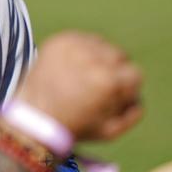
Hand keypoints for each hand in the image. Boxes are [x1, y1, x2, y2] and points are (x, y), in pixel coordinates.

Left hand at [16, 31, 142, 141]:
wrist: (33, 117)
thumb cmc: (73, 127)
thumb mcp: (110, 131)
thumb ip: (133, 112)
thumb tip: (138, 95)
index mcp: (108, 81)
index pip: (136, 73)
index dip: (126, 87)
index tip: (113, 96)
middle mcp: (94, 59)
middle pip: (120, 55)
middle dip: (113, 70)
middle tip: (97, 86)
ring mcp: (75, 46)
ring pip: (103, 45)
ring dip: (99, 58)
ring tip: (83, 77)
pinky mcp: (61, 40)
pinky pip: (84, 39)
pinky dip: (83, 51)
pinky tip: (72, 68)